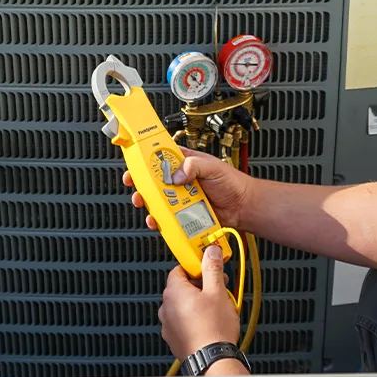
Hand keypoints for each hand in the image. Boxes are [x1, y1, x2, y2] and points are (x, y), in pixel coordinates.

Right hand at [126, 147, 254, 230]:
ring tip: (145, 203)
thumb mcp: (212, 166)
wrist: (242, 207)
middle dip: (141, 183)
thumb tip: (176, 174)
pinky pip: (166, 217)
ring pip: (157, 199)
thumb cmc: (232, 183)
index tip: (135, 162)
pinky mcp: (183, 214)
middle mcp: (179, 179)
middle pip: (153, 180)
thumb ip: (194, 165)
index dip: (145, 158)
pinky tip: (157, 220)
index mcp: (184, 162)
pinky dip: (159, 220)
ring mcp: (180, 197)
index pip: (160, 156)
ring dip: (147, 202)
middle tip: (136, 186)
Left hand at [159, 244, 241, 360]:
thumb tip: (210, 252)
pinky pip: (182, 320)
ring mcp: (168, 324)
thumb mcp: (217, 292)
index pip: (180, 269)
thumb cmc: (213, 329)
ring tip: (216, 308)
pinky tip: (208, 322)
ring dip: (197, 302)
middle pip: (182, 286)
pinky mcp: (173, 337)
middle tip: (218, 288)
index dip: (196, 267)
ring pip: (182, 304)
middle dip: (200, 285)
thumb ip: (212, 268)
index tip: (208, 268)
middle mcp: (166, 307)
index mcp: (174, 292)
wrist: (212, 359)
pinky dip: (193, 318)